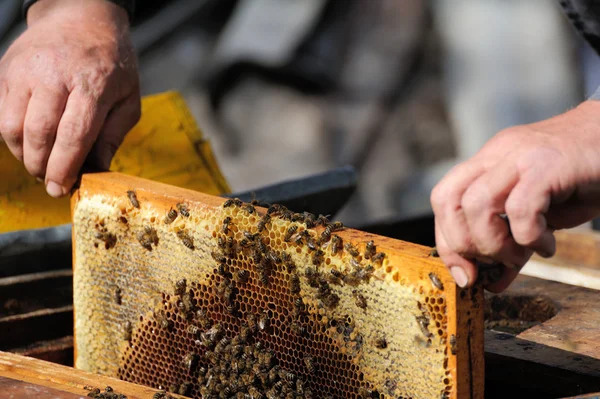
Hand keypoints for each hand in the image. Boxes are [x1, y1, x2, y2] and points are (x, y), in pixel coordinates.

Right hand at [0, 0, 140, 196]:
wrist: (81, 17)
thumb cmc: (112, 63)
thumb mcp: (128, 98)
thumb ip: (113, 136)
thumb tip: (98, 171)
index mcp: (93, 84)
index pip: (73, 135)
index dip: (64, 167)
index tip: (60, 189)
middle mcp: (55, 76)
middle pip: (39, 134)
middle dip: (41, 167)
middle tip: (50, 181)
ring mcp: (26, 72)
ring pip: (13, 127)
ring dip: (25, 156)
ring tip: (40, 165)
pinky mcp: (7, 70)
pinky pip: (3, 114)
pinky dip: (14, 137)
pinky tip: (31, 143)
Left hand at [431, 100, 599, 291]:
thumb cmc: (580, 180)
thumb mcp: (537, 215)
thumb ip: (510, 244)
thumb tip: (490, 283)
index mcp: (486, 162)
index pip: (443, 199)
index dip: (447, 241)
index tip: (464, 273)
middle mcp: (496, 154)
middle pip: (447, 199)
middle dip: (462, 244)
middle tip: (492, 263)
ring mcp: (519, 156)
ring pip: (476, 204)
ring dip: (493, 243)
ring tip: (521, 255)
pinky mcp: (548, 165)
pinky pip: (520, 208)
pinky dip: (528, 237)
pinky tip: (547, 246)